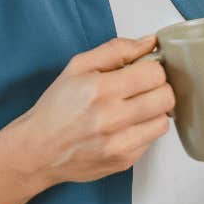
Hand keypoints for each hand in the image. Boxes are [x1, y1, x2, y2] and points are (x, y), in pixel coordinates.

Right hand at [6, 35, 174, 187]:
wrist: (37, 150)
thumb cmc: (56, 108)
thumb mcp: (78, 67)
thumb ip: (116, 50)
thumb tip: (149, 42)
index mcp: (100, 89)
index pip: (154, 73)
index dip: (152, 68)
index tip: (143, 70)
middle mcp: (111, 118)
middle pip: (166, 97)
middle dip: (158, 88)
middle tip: (143, 89)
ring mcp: (119, 143)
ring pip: (163, 121)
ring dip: (154, 112)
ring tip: (135, 108)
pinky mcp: (123, 161)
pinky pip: (151, 140)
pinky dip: (143, 131)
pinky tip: (125, 126)